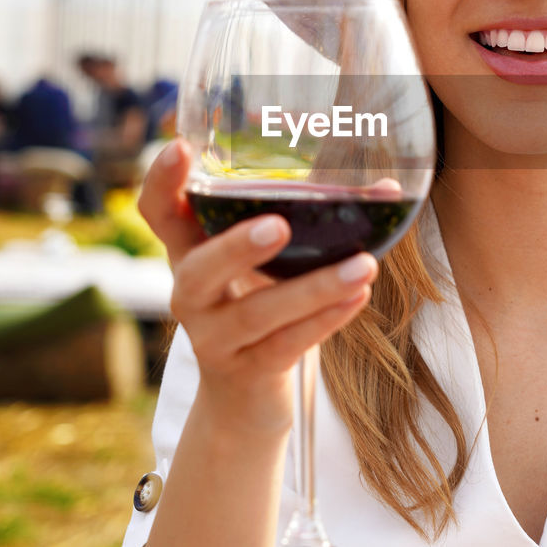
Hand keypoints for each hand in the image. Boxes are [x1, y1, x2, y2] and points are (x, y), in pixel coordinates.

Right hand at [137, 139, 377, 435]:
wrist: (243, 399)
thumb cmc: (262, 307)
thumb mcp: (268, 263)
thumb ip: (309, 223)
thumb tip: (388, 189)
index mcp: (190, 252)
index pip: (158, 213)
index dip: (161, 183)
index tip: (180, 147)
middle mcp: (191, 295)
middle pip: (197, 271)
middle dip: (235, 248)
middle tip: (277, 225)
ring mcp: (213, 338)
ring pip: (256, 314)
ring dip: (313, 288)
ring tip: (363, 266)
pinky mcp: (246, 372)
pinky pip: (285, 345)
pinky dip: (324, 320)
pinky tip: (358, 297)